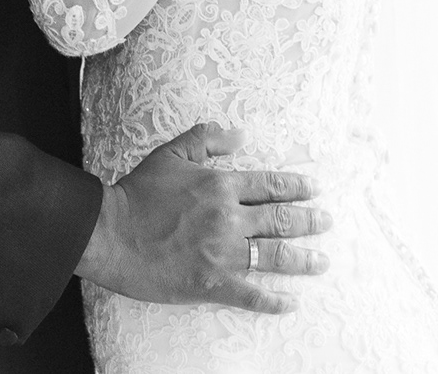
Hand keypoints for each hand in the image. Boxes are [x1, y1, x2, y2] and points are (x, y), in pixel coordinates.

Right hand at [75, 123, 330, 314]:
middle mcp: (229, 218)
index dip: (296, 187)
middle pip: (281, 220)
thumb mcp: (170, 154)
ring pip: (275, 256)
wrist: (110, 233)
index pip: (269, 185)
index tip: (315, 189)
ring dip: (303, 259)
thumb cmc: (137, 193)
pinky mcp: (213, 283)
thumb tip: (239, 134)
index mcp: (221, 186)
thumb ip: (206, 138)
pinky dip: (273, 301)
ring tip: (322, 261)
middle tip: (327, 222)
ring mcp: (223, 253)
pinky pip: (251, 294)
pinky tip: (290, 302)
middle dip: (309, 221)